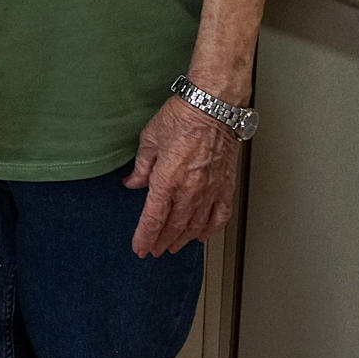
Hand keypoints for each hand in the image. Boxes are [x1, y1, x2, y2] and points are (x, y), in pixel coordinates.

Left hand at [124, 97, 241, 257]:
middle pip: (173, 227)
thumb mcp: (150, 139)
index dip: (145, 237)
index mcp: (167, 180)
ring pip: (195, 226)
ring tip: (174, 247)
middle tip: (154, 250)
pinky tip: (203, 235)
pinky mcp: (226, 186)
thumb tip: (132, 183)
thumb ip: (141, 166)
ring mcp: (210, 191)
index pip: (153, 218)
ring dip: (182, 239)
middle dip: (161, 241)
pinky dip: (210, 229)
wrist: (214, 107)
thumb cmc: (182, 117)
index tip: (139, 248)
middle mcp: (189, 190)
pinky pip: (219, 216)